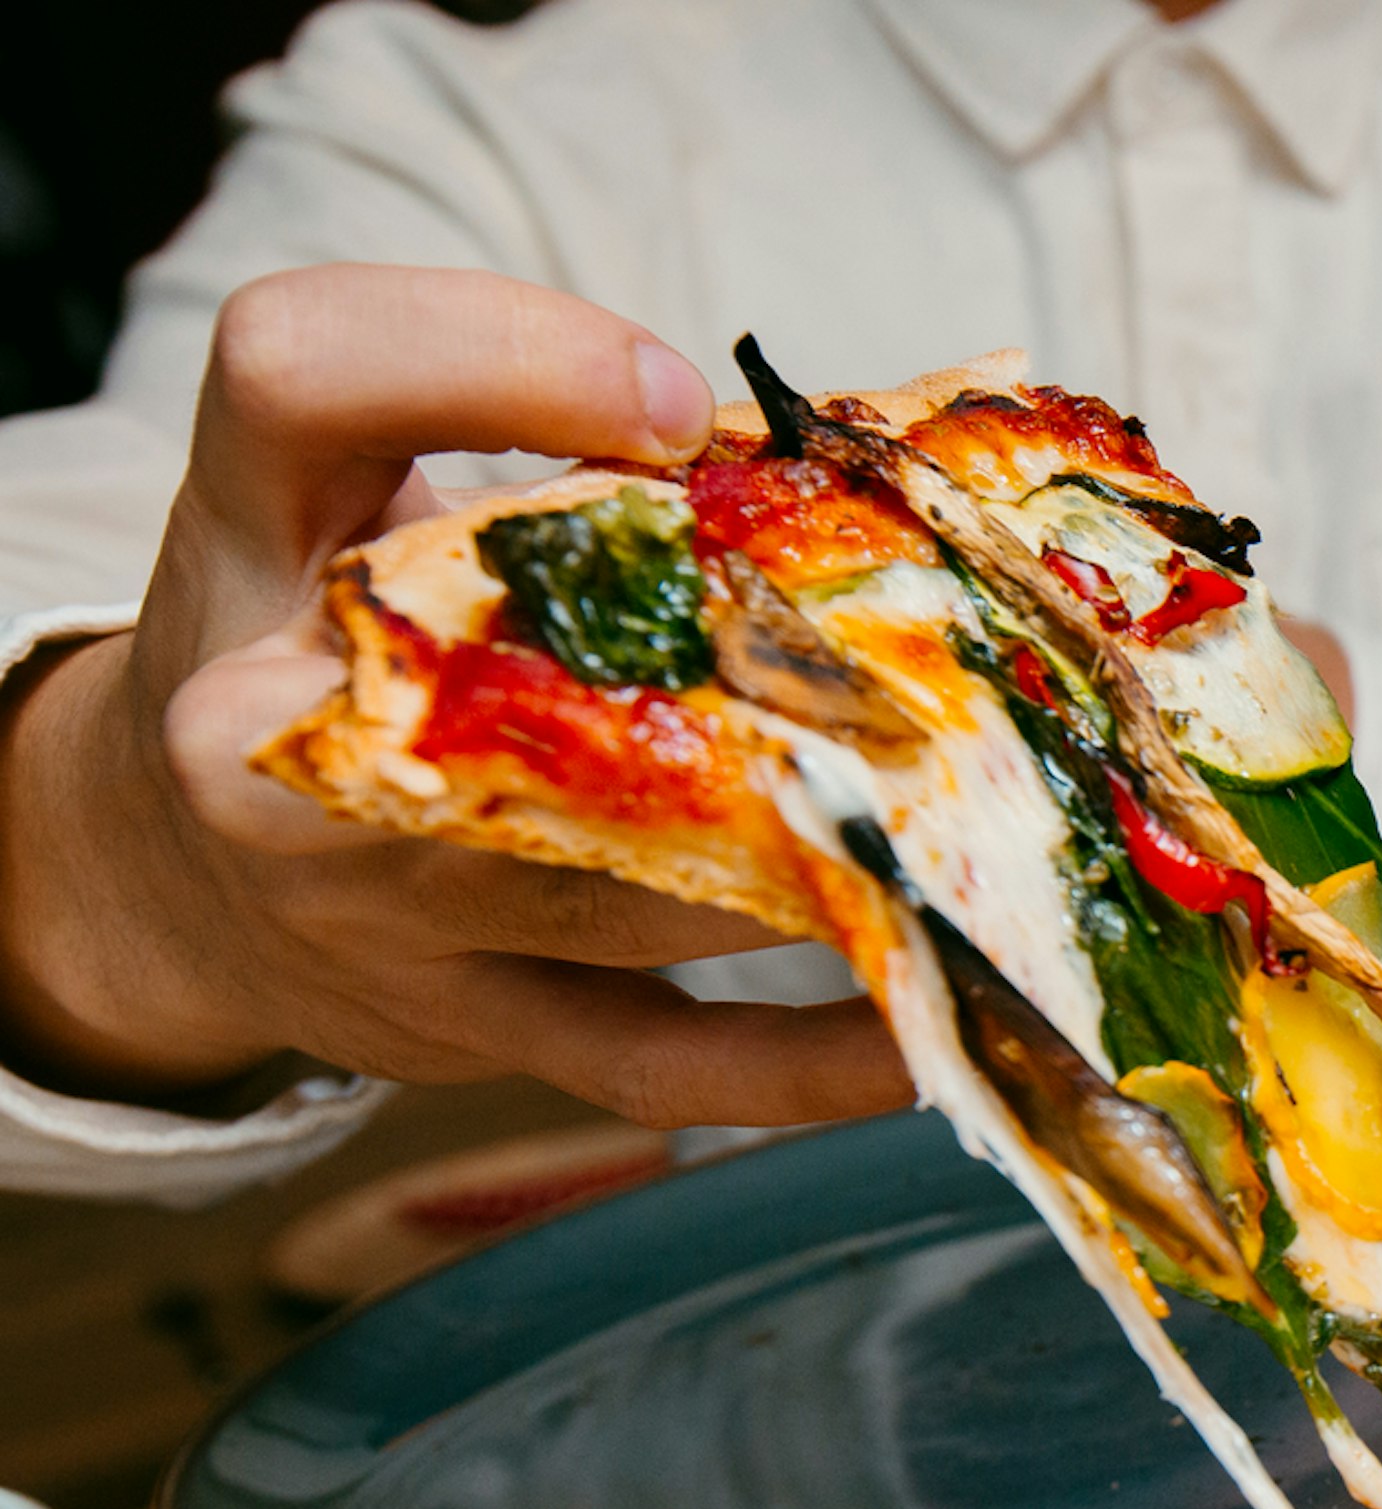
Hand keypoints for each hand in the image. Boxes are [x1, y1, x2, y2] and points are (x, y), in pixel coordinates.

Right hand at [0, 265, 911, 1126]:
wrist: (171, 868)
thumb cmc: (312, 629)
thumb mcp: (344, 475)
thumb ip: (519, 418)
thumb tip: (789, 451)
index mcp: (252, 531)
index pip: (310, 372)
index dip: (506, 356)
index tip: (682, 405)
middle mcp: (277, 736)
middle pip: (534, 686)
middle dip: (751, 677)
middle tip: (932, 662)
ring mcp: (373, 906)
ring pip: (635, 883)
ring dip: (827, 855)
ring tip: (991, 822)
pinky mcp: (463, 1029)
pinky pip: (655, 1059)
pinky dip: (804, 1061)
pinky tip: (925, 1023)